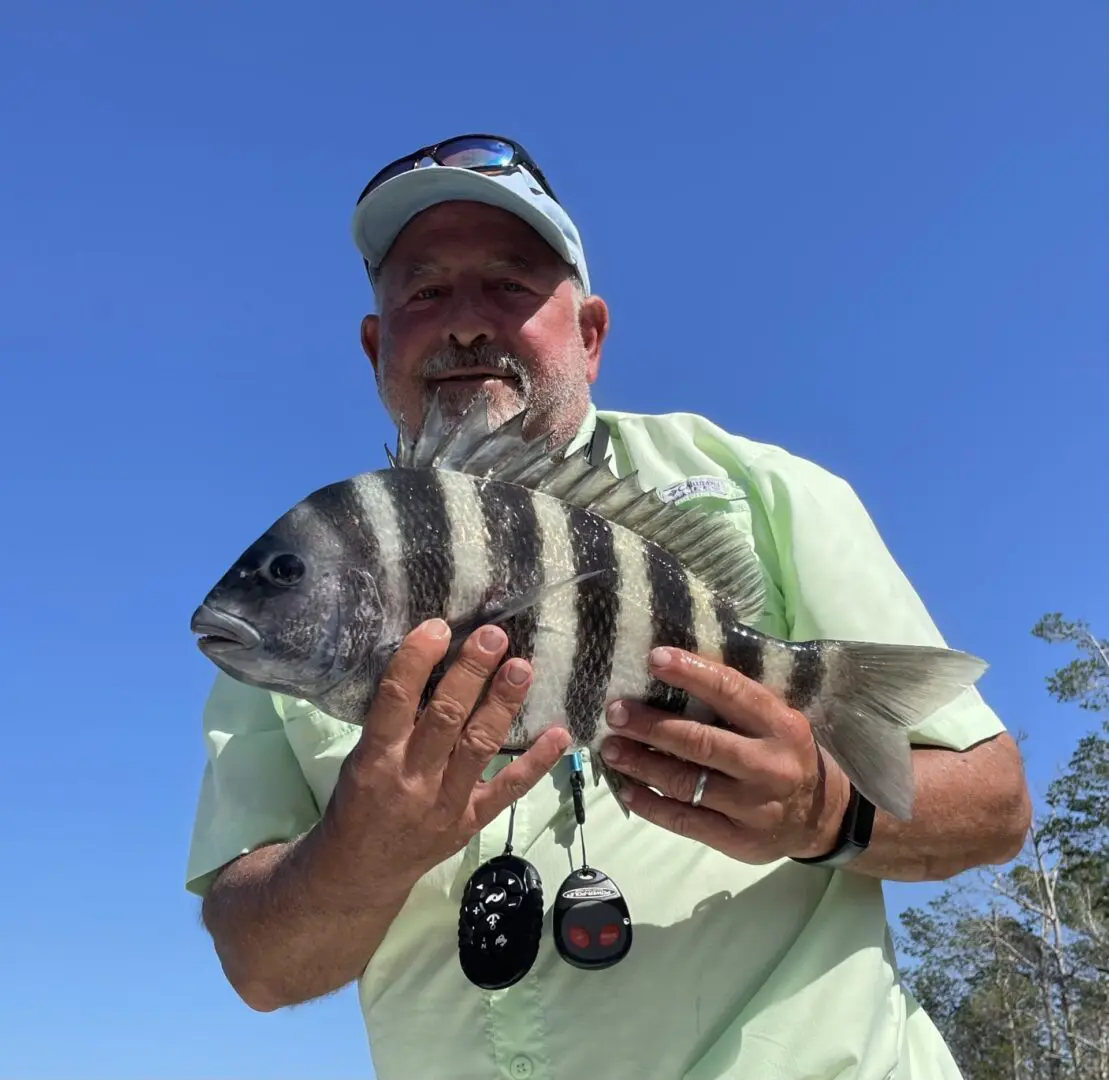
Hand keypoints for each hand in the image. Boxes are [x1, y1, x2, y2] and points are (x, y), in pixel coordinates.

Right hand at [325, 619, 570, 900]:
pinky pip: (508, 789)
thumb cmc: (358, 801)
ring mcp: (445, 802)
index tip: (438, 626)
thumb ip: (392, 721)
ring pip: (479, 746)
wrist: (360, 872)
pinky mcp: (471, 821)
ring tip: (522, 668)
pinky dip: (536, 762)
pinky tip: (559, 734)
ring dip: (503, 704)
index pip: (395, 699)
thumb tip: (431, 664)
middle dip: (470, 673)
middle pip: (445, 717)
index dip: (417, 660)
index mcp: (376, 757)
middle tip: (493, 637)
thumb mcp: (359, 758)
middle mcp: (412, 777)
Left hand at [600, 647, 851, 862]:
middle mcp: (770, 766)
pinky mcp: (739, 841)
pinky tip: (627, 788)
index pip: (732, 692)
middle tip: (615, 711)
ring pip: (687, 783)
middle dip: (652, 726)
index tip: (654, 658)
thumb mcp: (777, 721)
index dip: (692, 673)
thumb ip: (737, 701)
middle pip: (701, 742)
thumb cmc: (785, 753)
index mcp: (782, 726)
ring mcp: (755, 808)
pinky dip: (650, 805)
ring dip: (641, 764)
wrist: (822, 817)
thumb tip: (673, 669)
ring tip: (610, 748)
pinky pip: (685, 821)